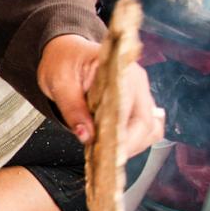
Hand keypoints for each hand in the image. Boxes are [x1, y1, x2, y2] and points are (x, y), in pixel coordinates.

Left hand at [36, 34, 164, 158]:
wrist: (64, 51)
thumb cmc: (63, 61)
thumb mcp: (59, 84)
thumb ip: (73, 110)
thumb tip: (86, 136)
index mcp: (122, 73)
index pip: (135, 113)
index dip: (125, 139)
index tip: (108, 154)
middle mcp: (136, 83)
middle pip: (148, 126)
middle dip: (128, 147)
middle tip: (102, 159)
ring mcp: (138, 94)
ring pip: (150, 130)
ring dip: (131, 146)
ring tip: (104, 153)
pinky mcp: (134, 104)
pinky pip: (141, 128)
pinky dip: (129, 141)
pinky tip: (109, 146)